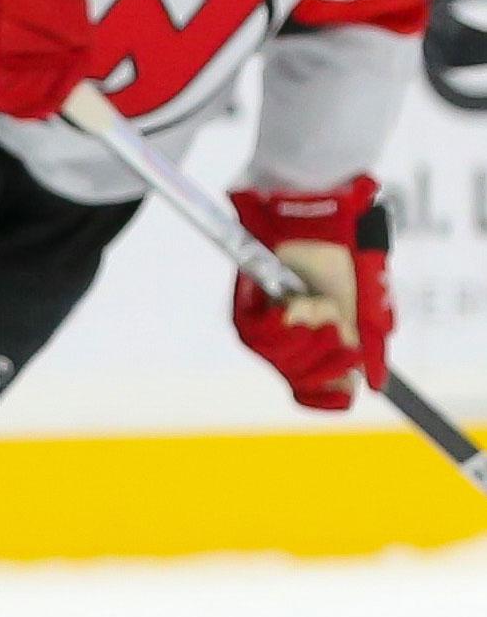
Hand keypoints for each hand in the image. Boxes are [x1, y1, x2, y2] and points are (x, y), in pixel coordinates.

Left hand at [232, 177, 392, 410]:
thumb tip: (372, 386)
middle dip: (330, 356)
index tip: (345, 390)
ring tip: (317, 302)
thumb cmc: (346, 256)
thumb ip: (371, 345)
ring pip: (285, 363)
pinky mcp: (245, 313)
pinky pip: (263, 339)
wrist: (318, 222)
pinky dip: (290, 322)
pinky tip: (298, 302)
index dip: (328, 394)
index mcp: (322, 343)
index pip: (316, 392)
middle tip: (338, 322)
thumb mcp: (370, 306)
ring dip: (313, 332)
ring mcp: (266, 329)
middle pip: (303, 381)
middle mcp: (291, 341)